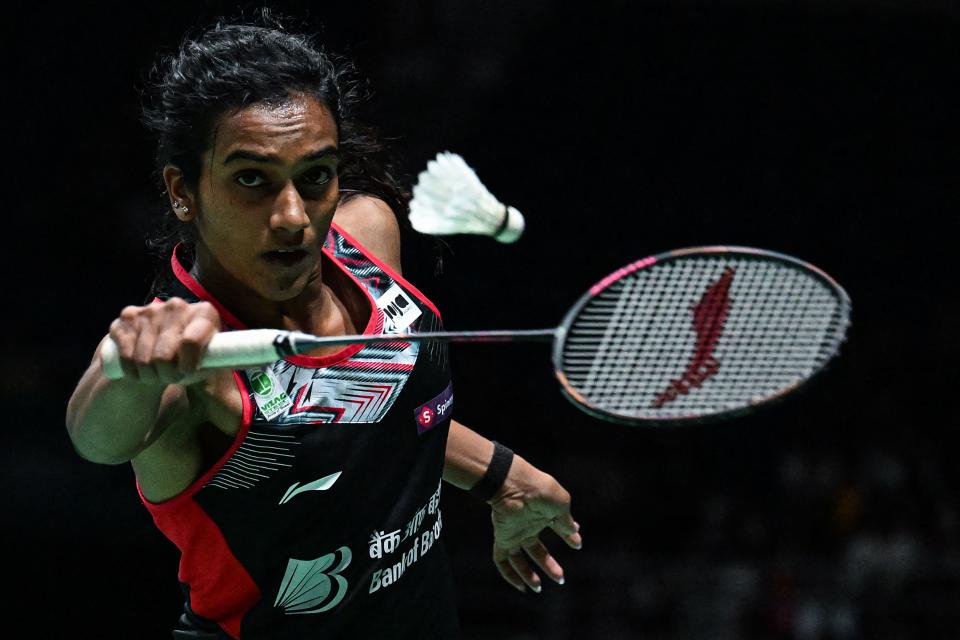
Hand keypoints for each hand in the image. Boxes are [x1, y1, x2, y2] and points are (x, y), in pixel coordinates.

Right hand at [106, 298, 220, 384]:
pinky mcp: (127, 317)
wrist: (165, 349)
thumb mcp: (211, 364)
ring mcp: (150, 309)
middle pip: (164, 355)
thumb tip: (227, 382)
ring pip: (144, 358)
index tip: (186, 373)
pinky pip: (126, 354)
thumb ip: (217, 367)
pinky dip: (132, 371)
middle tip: (171, 378)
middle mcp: (177, 305)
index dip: (187, 364)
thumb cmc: (195, 360)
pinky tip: (140, 371)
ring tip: (157, 374)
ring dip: (149, 375)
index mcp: (205, 313)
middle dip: (166, 374)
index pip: (191, 341)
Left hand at [489, 456, 581, 592]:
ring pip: (519, 559)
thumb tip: (576, 533)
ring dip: (528, 574)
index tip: (577, 545)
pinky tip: (520, 585)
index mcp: (543, 514)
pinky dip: (509, 574)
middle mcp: (528, 525)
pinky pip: (501, 560)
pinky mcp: (503, 538)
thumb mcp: (560, 504)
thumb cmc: (539, 489)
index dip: (568, 536)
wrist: (515, 484)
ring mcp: (514, 532)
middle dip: (549, 565)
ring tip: (539, 588)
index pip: (557, 528)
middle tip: (561, 578)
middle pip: (537, 550)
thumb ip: (566, 521)